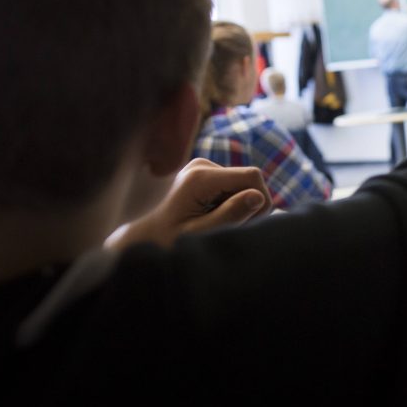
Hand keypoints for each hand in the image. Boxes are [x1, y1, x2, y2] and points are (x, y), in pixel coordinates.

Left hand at [109, 159, 272, 248]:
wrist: (146, 238)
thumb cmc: (169, 241)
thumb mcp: (201, 234)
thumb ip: (230, 215)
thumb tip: (258, 197)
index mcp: (200, 177)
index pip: (252, 176)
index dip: (260, 200)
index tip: (249, 224)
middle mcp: (202, 165)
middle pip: (250, 179)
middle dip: (249, 205)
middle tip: (229, 228)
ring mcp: (203, 167)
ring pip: (244, 184)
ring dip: (240, 205)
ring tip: (216, 224)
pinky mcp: (206, 173)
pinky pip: (235, 185)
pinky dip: (232, 203)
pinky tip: (214, 216)